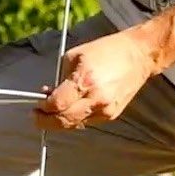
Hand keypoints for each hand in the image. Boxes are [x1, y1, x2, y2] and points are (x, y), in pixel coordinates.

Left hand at [33, 29, 155, 130]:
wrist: (139, 55)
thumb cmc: (106, 51)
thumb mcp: (74, 57)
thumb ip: (59, 78)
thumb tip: (46, 95)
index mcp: (84, 81)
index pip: (56, 105)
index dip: (42, 109)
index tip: (35, 106)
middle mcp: (96, 99)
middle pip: (63, 121)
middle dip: (46, 120)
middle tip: (36, 115)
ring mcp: (105, 110)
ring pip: (74, 124)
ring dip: (60, 120)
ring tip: (53, 109)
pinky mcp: (111, 115)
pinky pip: (86, 121)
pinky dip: (75, 117)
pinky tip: (71, 107)